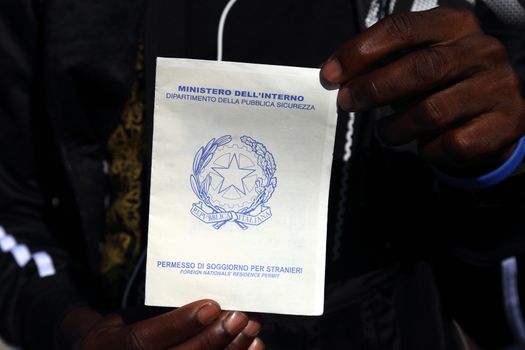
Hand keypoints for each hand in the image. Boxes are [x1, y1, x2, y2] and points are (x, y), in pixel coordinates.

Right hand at [60, 300, 263, 349]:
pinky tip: (251, 348)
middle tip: (241, 317)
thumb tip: (206, 299)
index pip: (144, 340)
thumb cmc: (121, 329)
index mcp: (108, 346)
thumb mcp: (127, 316)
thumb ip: (158, 311)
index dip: (179, 324)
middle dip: (213, 339)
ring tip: (252, 332)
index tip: (211, 306)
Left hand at [321, 7, 524, 172]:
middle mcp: (481, 50)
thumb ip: (381, 65)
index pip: (403, 28)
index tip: (330, 73)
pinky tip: (422, 146)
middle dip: (374, 88)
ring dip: (396, 127)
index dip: (361, 51)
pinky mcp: (505, 123)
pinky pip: (452, 142)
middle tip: (347, 103)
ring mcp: (497, 87)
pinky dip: (427, 149)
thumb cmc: (441, 85)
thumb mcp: (415, 63)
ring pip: (433, 111)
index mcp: (454, 25)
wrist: (493, 115)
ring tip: (384, 133)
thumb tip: (335, 76)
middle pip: (421, 68)